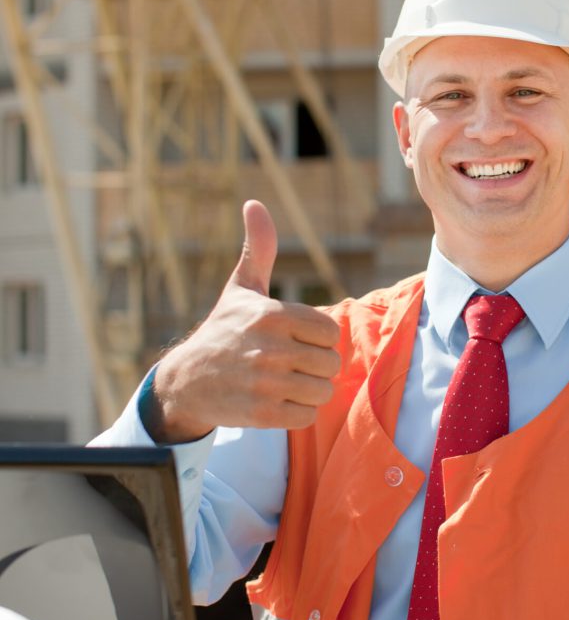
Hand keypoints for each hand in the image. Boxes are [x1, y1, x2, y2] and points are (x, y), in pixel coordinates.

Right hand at [145, 199, 340, 442]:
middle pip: (330, 364)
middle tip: (288, 363)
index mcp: (273, 314)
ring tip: (282, 382)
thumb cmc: (223, 330)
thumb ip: (259, 249)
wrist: (187, 381)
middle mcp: (270, 347)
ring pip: (322, 391)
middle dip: (314, 366)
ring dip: (306, 391)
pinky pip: (305, 416)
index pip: (330, 332)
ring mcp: (265, 382)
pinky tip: (274, 400)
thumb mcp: (242, 288)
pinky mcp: (261, 414)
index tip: (294, 339)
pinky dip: (295, 412)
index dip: (316, 339)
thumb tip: (254, 204)